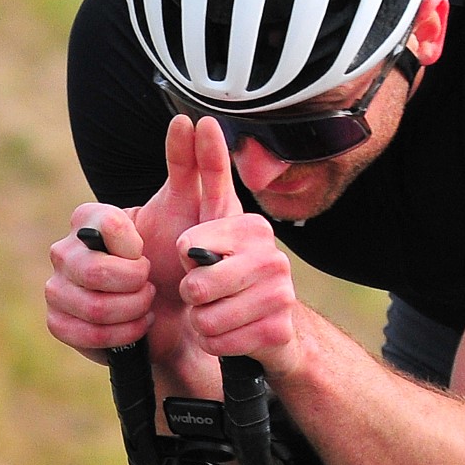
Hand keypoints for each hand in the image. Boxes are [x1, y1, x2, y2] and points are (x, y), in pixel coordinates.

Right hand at [43, 116, 222, 362]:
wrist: (181, 317)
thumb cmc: (188, 260)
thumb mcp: (202, 212)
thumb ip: (196, 165)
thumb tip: (190, 119)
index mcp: (90, 219)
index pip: (96, 222)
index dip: (127, 243)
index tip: (147, 251)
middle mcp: (66, 250)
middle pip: (87, 268)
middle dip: (131, 283)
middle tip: (151, 283)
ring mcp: (57, 287)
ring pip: (87, 305)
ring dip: (128, 310)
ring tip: (147, 306)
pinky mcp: (59, 323)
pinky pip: (80, 333)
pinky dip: (117, 336)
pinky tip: (135, 327)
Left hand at [173, 118, 304, 375]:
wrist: (265, 332)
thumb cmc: (219, 277)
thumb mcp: (198, 220)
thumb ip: (193, 171)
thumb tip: (193, 120)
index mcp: (249, 226)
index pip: (197, 237)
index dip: (184, 256)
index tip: (185, 253)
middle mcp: (271, 254)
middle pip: (197, 284)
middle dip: (190, 296)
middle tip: (200, 293)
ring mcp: (280, 292)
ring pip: (206, 317)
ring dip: (201, 322)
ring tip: (215, 313)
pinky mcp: (280, 330)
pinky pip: (221, 342)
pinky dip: (214, 344)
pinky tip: (229, 334)